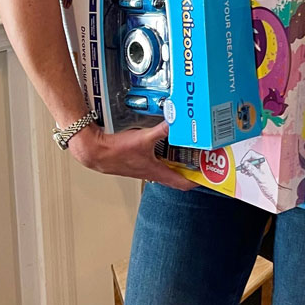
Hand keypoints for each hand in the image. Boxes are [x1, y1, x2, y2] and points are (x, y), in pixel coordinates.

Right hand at [68, 120, 195, 190]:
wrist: (95, 152)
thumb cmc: (116, 152)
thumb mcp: (144, 138)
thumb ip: (161, 130)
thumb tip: (176, 121)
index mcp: (156, 171)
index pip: (182, 183)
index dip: (196, 181)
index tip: (208, 176)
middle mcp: (151, 172)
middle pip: (176, 176)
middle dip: (190, 169)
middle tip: (202, 159)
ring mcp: (144, 168)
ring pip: (166, 168)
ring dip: (177, 162)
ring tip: (188, 150)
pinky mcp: (137, 161)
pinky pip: (156, 161)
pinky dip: (164, 155)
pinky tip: (165, 144)